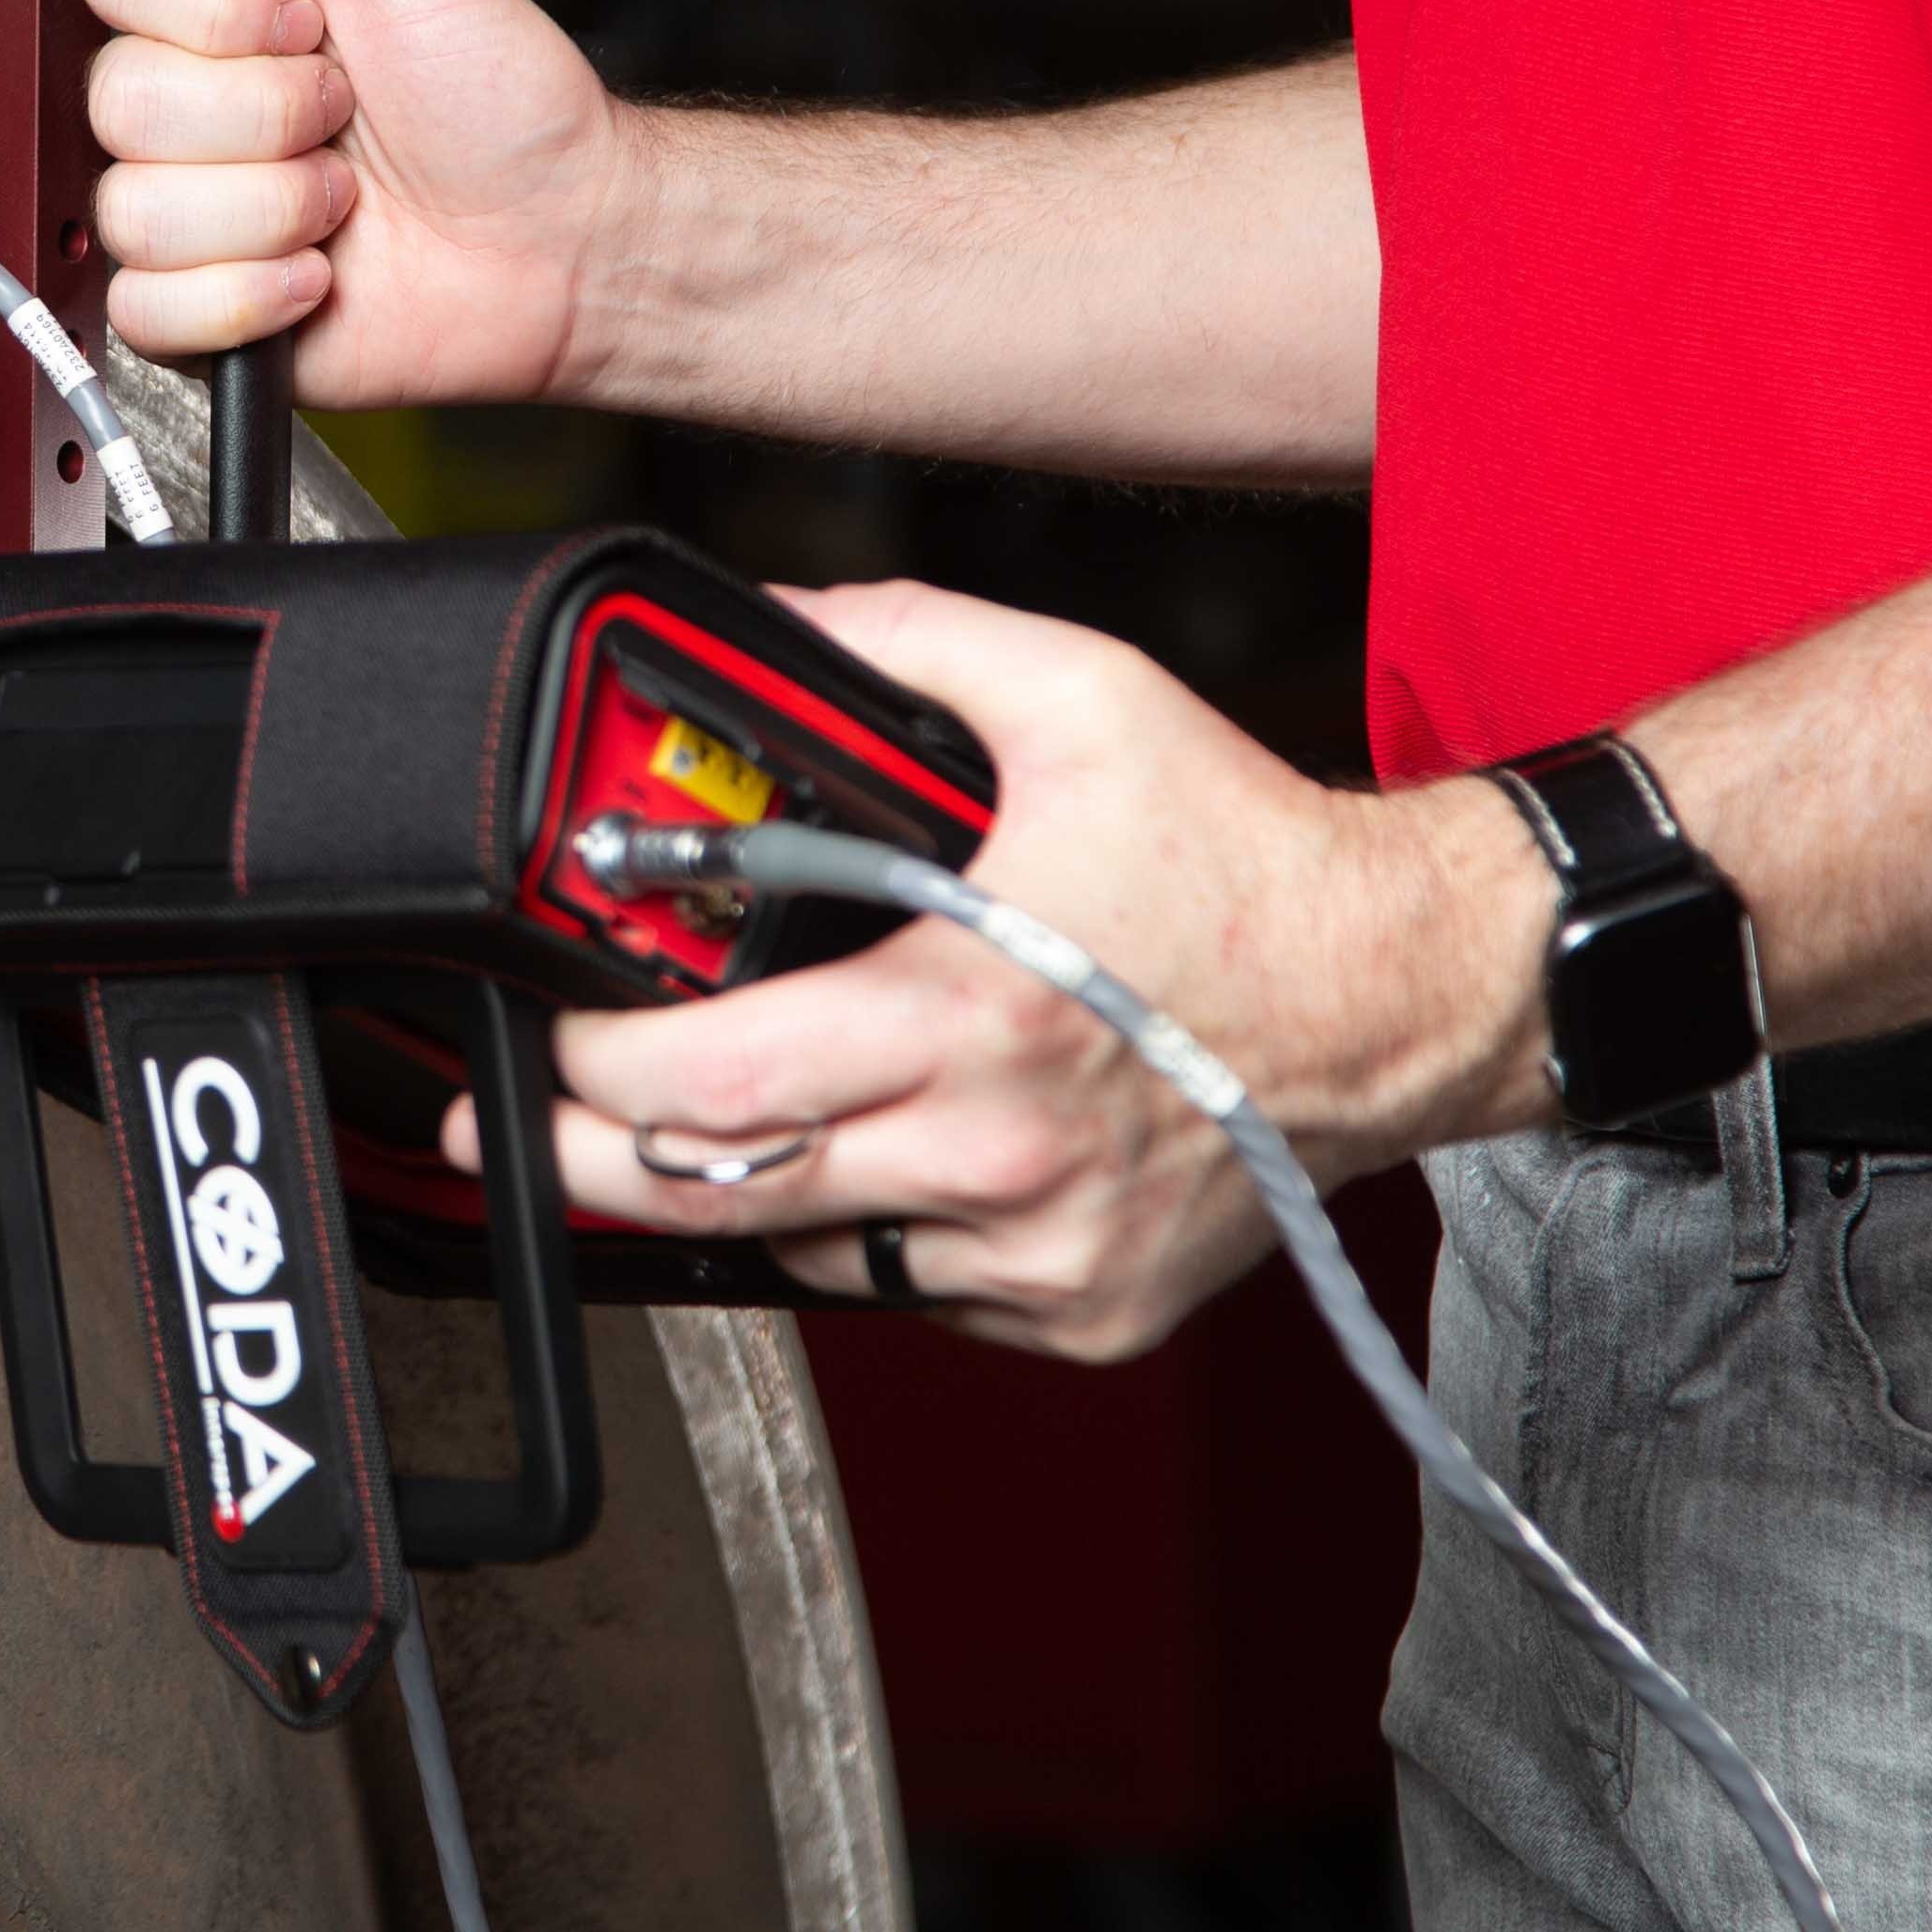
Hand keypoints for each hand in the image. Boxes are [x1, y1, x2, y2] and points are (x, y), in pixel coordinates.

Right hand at [75, 0, 640, 408]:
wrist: (563, 236)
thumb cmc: (499, 91)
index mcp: (215, 6)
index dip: (211, 7)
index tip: (305, 18)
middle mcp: (188, 103)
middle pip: (119, 95)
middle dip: (267, 112)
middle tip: (345, 113)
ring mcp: (190, 208)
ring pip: (134, 207)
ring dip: (272, 207)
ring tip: (344, 200)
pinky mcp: (200, 307)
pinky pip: (146, 306)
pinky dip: (249, 295)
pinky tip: (317, 274)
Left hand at [456, 583, 1556, 1362]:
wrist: (1405, 996)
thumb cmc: (1247, 859)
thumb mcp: (1083, 696)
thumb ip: (909, 643)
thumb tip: (777, 622)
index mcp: (976, 1011)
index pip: (713, 1087)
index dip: (595, 1074)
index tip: (560, 1034)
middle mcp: (999, 1151)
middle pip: (719, 1198)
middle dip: (589, 1166)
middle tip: (526, 1128)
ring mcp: (1038, 1248)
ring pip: (807, 1251)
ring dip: (743, 1189)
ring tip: (715, 1119)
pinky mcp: (1075, 1309)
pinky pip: (911, 1287)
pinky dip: (874, 1226)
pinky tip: (894, 1147)